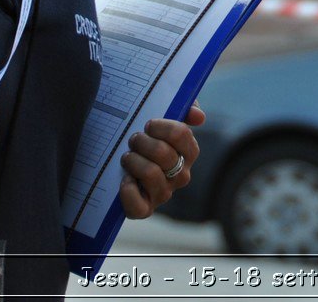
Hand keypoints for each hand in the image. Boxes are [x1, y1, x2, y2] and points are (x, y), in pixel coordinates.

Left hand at [120, 102, 204, 218]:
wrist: (119, 164)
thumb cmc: (147, 137)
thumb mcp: (165, 117)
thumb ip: (186, 107)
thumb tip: (198, 117)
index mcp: (188, 153)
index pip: (182, 135)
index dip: (161, 126)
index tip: (149, 124)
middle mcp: (180, 175)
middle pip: (164, 153)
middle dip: (142, 142)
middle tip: (133, 139)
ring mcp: (164, 193)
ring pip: (150, 173)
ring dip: (132, 161)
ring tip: (126, 157)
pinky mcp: (145, 209)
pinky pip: (138, 205)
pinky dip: (128, 191)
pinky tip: (124, 180)